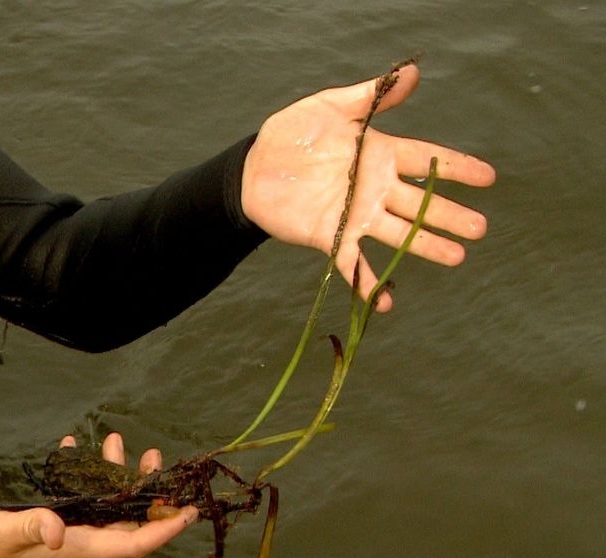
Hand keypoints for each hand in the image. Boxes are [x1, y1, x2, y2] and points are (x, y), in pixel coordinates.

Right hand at [0, 433, 196, 557]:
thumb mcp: (5, 534)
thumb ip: (33, 527)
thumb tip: (56, 528)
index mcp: (79, 551)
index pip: (134, 543)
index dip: (164, 529)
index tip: (189, 511)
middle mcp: (82, 548)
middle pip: (127, 522)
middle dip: (144, 491)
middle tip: (152, 456)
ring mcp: (70, 541)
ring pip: (105, 511)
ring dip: (113, 478)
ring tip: (114, 443)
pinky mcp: (55, 533)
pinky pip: (79, 506)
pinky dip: (82, 479)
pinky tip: (71, 451)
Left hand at [240, 63, 495, 311]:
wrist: (253, 166)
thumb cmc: (293, 133)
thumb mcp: (331, 106)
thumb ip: (371, 95)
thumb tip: (413, 72)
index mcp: (379, 154)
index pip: (426, 160)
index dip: (456, 167)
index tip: (488, 178)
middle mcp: (374, 187)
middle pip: (419, 202)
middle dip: (449, 214)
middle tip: (480, 228)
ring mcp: (355, 214)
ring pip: (398, 232)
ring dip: (425, 245)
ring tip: (457, 256)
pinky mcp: (331, 235)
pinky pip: (352, 262)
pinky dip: (366, 282)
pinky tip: (384, 303)